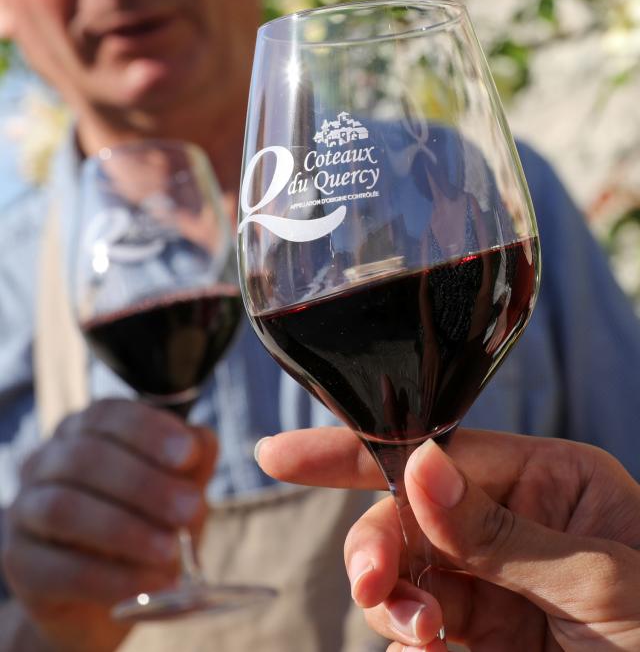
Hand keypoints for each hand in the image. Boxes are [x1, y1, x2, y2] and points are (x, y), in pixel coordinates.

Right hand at [2, 399, 215, 651]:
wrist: (108, 594)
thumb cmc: (148, 524)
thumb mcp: (177, 489)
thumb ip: (192, 463)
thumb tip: (200, 441)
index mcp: (85, 430)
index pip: (108, 415)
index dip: (149, 432)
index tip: (188, 456)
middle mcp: (47, 461)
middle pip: (86, 458)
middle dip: (144, 484)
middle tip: (191, 510)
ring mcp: (25, 510)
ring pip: (65, 508)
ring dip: (125, 530)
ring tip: (171, 552)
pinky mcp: (20, 563)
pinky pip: (58, 568)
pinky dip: (110, 578)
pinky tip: (150, 585)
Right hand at [257, 427, 639, 650]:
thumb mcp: (602, 579)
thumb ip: (502, 531)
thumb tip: (418, 470)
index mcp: (550, 478)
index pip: (439, 452)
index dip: (359, 451)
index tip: (281, 457)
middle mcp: (516, 521)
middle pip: (409, 516)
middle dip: (379, 547)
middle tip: (373, 589)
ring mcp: (498, 583)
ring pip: (408, 575)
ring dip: (394, 602)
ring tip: (422, 637)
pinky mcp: (489, 640)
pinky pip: (422, 630)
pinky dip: (410, 641)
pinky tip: (428, 651)